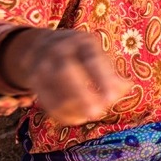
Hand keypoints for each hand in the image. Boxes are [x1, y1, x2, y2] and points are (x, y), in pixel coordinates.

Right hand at [0, 28, 130, 125]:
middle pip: (66, 72)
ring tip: (90, 116)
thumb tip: (127, 88)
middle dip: (82, 95)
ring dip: (74, 107)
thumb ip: (111, 73)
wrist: (41, 46)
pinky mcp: (33, 81)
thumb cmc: (80, 55)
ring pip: (54, 89)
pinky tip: (77, 118)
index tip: (112, 99)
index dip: (102, 80)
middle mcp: (58, 50)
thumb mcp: (97, 56)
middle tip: (97, 113)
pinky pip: (46, 102)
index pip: (92, 60)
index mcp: (81, 42)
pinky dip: (62, 114)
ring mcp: (42, 65)